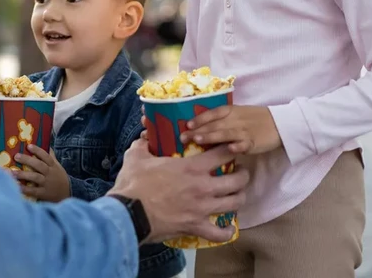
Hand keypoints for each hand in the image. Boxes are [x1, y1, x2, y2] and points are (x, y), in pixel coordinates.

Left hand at [13, 145, 70, 201]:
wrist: (67, 194)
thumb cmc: (58, 177)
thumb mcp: (57, 166)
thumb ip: (51, 156)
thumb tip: (46, 143)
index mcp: (53, 166)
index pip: (46, 156)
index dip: (38, 151)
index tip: (28, 146)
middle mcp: (50, 174)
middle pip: (39, 165)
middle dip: (27, 160)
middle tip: (16, 156)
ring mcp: (47, 184)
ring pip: (35, 177)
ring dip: (23, 174)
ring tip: (12, 172)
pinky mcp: (43, 193)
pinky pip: (33, 191)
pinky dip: (24, 189)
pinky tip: (16, 186)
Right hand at [108, 139, 248, 243]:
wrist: (129, 214)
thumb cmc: (133, 184)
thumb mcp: (136, 157)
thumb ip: (143, 145)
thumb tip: (144, 137)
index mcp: (191, 167)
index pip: (222, 154)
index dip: (230, 149)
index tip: (230, 149)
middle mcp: (203, 187)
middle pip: (237, 180)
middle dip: (243, 175)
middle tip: (239, 172)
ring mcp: (202, 209)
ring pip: (234, 203)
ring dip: (239, 198)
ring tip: (237, 194)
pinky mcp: (196, 227)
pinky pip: (219, 233)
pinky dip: (226, 232)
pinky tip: (229, 229)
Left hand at [185, 105, 281, 154]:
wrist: (280, 123)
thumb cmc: (254, 119)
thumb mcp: (238, 114)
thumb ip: (222, 120)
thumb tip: (199, 128)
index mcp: (231, 111)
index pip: (213, 113)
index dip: (199, 118)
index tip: (187, 125)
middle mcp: (235, 119)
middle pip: (214, 124)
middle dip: (198, 130)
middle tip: (183, 137)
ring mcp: (244, 131)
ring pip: (225, 133)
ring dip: (211, 136)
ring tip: (198, 140)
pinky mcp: (254, 142)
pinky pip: (245, 144)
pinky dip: (237, 146)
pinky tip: (229, 149)